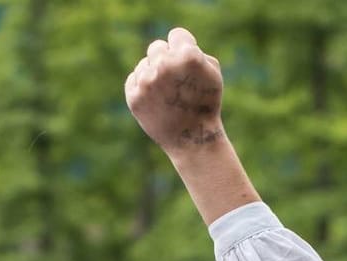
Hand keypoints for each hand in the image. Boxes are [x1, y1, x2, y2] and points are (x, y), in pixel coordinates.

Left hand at [125, 28, 224, 152]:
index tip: (187, 66)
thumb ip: (194, 51)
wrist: (191, 139)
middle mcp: (164, 65)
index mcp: (187, 56)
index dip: (184, 48)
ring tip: (167, 95)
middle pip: (157, 46)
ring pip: (144, 64)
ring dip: (154, 75)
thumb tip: (172, 43)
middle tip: (176, 82)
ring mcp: (147, 81)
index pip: (177, 34)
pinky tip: (156, 101)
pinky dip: (143, 88)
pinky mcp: (133, 96)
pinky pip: (134, 79)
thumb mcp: (213, 74)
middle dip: (166, 60)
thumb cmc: (205, 104)